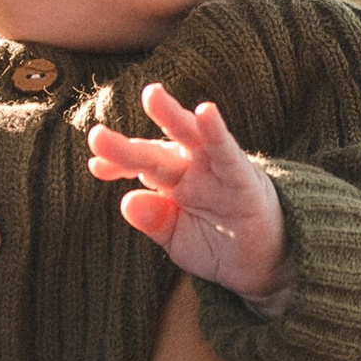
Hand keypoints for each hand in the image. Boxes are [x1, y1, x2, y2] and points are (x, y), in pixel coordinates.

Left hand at [90, 84, 290, 299]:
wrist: (264, 265)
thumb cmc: (218, 245)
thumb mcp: (177, 240)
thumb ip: (154, 221)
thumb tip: (126, 201)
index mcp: (171, 180)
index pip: (140, 164)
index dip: (117, 162)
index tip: (96, 166)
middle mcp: (191, 168)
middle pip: (155, 151)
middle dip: (126, 146)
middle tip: (97, 136)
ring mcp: (216, 169)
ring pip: (191, 138)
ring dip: (171, 116)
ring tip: (152, 95)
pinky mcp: (243, 178)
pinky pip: (227, 153)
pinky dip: (217, 133)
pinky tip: (206, 112)